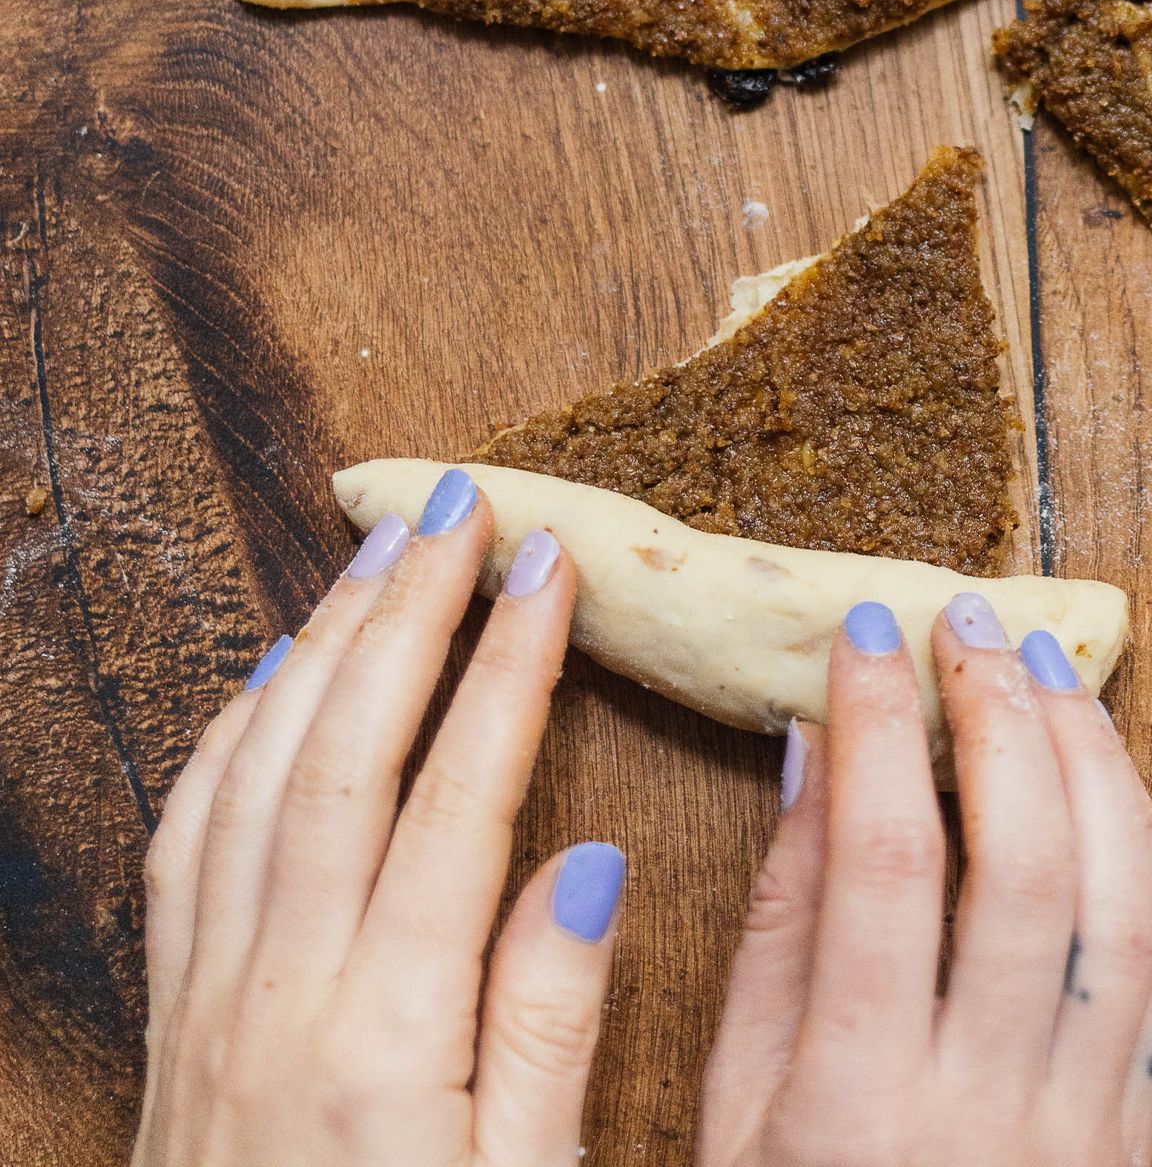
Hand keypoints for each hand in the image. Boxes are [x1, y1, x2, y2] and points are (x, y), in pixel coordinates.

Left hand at [133, 469, 623, 1166]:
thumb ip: (549, 1022)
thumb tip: (589, 860)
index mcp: (389, 1033)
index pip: (457, 797)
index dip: (509, 666)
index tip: (555, 564)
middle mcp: (282, 996)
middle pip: (342, 755)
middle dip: (408, 614)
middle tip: (464, 506)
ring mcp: (213, 1003)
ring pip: (256, 779)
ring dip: (320, 650)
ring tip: (382, 557)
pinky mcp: (175, 1023)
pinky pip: (187, 845)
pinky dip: (227, 744)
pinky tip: (271, 686)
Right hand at [698, 593, 1151, 1166]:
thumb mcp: (735, 1113)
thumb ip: (776, 936)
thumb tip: (804, 759)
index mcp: (859, 1106)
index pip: (885, 869)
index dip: (876, 733)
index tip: (861, 636)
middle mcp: (987, 1103)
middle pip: (1025, 864)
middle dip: (996, 719)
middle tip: (962, 618)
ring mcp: (1081, 1112)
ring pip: (1119, 895)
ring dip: (1087, 759)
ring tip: (1038, 664)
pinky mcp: (1139, 1114)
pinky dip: (1132, 840)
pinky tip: (1095, 770)